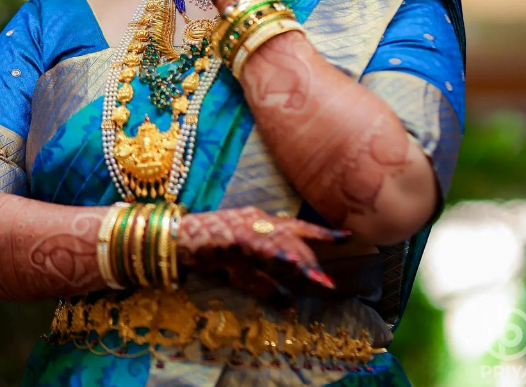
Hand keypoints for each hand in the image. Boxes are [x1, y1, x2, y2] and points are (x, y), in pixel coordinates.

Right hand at [177, 206, 347, 303]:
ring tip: (317, 279)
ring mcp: (246, 225)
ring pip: (278, 242)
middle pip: (292, 239)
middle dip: (310, 261)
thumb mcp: (241, 272)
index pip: (298, 227)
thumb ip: (265, 285)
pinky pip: (257, 246)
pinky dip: (273, 254)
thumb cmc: (209, 251)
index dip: (322, 234)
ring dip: (298, 262)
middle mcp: (258, 220)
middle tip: (327, 284)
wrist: (177, 238)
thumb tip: (291, 305)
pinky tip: (287, 262)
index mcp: (262, 223)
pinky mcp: (232, 235)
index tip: (348, 237)